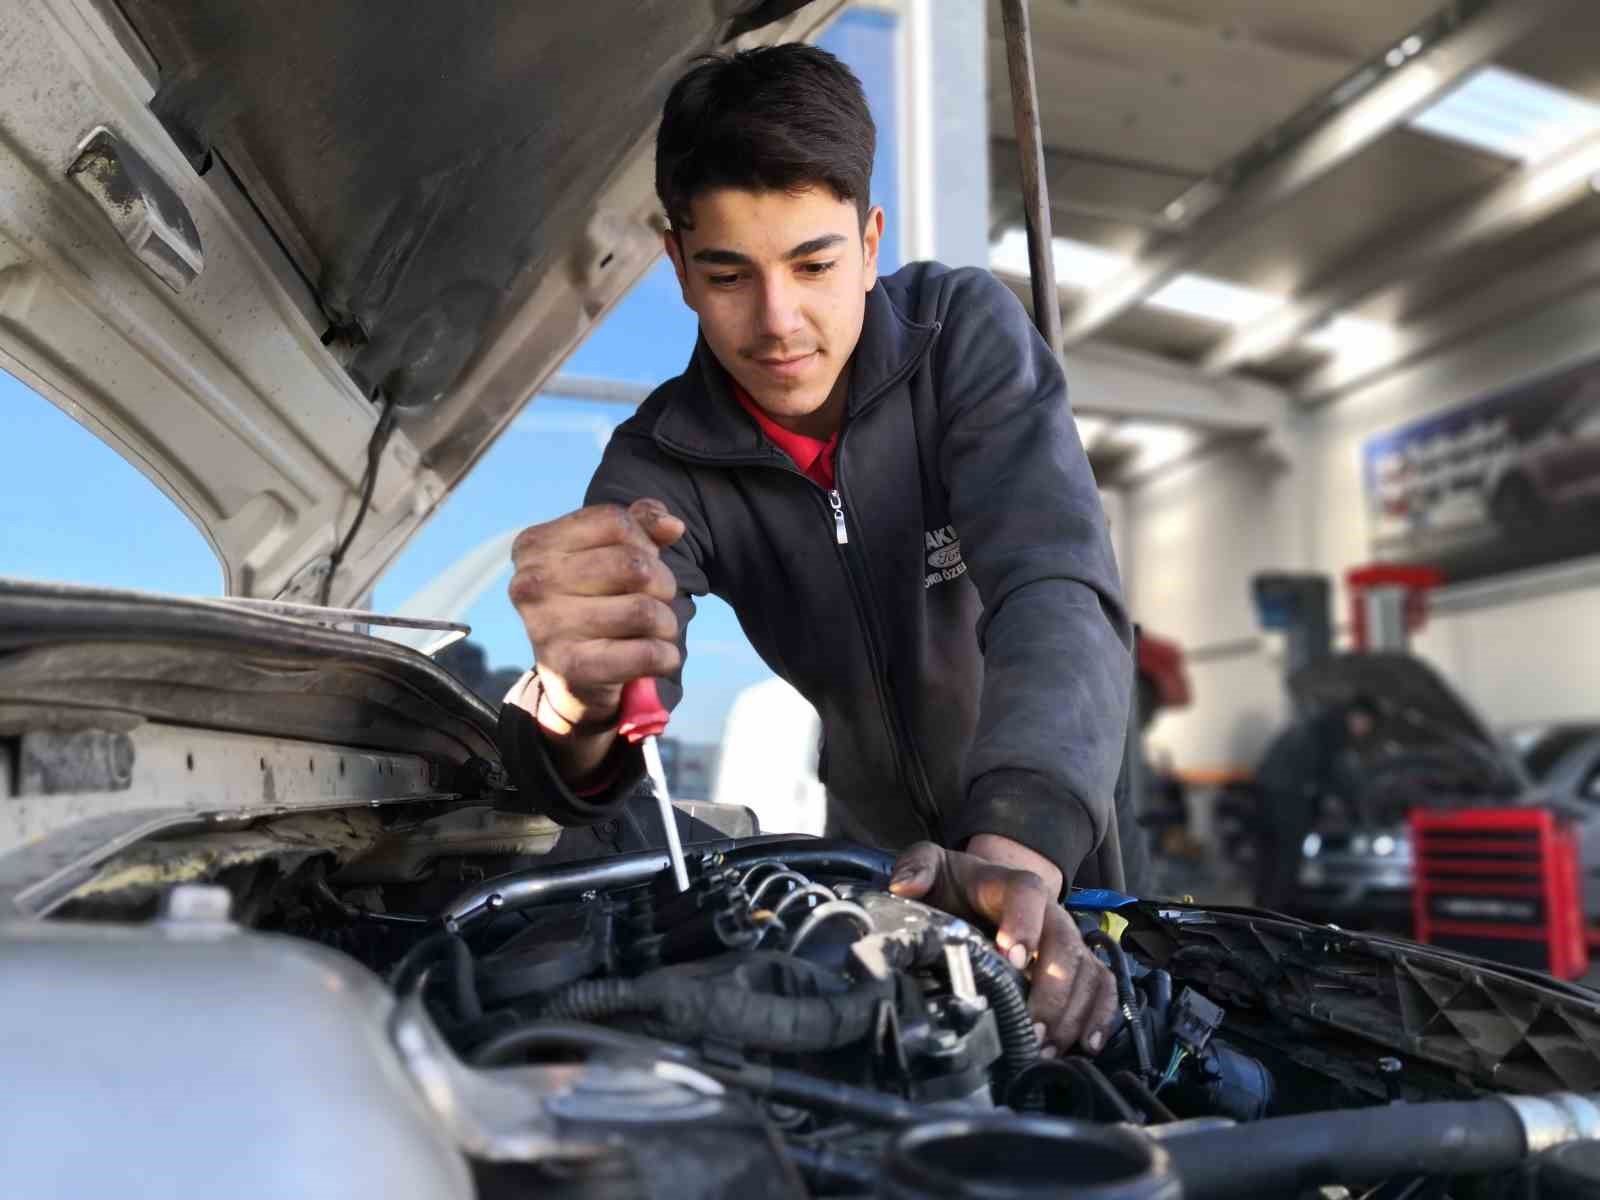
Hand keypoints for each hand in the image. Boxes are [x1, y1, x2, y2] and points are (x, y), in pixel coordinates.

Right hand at [508, 499, 684, 729]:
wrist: (571, 675)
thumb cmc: (594, 600)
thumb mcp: (609, 553)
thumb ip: (640, 526)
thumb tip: (672, 525)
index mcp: (535, 545)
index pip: (615, 522)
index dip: (645, 542)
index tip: (641, 563)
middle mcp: (532, 583)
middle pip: (634, 565)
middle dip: (662, 584)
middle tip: (655, 601)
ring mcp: (546, 626)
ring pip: (644, 610)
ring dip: (667, 623)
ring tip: (656, 630)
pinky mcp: (569, 667)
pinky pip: (646, 653)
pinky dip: (666, 655)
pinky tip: (660, 656)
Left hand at [889, 841, 1118, 1056]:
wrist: (980, 890)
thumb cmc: (956, 884)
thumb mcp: (933, 865)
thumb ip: (917, 867)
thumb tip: (905, 887)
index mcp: (1013, 885)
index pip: (1027, 895)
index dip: (1024, 924)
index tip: (1011, 959)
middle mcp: (1050, 912)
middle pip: (1065, 944)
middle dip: (1051, 989)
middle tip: (1029, 1028)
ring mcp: (1067, 942)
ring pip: (1087, 972)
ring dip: (1072, 1014)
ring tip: (1044, 1048)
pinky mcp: (1078, 967)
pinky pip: (1102, 988)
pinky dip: (1100, 1016)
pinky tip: (1086, 1046)